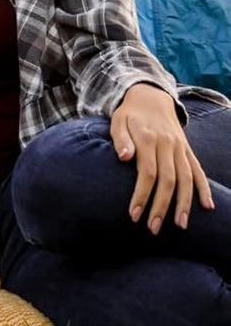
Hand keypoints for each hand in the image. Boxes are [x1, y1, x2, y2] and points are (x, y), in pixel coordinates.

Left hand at [112, 83, 214, 233]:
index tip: (134, 215)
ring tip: (180, 225)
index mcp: (148, 139)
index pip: (147, 173)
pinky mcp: (187, 150)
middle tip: (153, 228)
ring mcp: (180, 148)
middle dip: (161, 206)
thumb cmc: (129, 114)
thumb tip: (123, 158)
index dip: (142, 195)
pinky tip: (207, 206)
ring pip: (186, 179)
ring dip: (184, 203)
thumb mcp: (117, 121)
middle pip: (168, 180)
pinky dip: (204, 188)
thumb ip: (120, 139)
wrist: (151, 96)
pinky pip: (198, 170)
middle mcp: (167, 145)